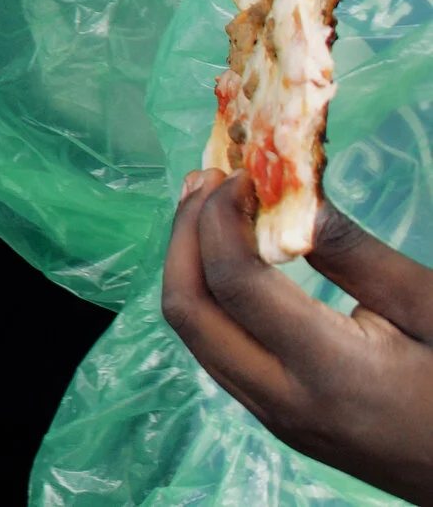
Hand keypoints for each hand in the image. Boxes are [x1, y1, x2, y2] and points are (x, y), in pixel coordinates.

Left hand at [163, 171, 432, 503]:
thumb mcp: (427, 307)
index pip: (235, 284)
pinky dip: (208, 298)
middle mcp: (284, 400)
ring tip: (207, 208)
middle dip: (185, 235)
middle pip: (190, 312)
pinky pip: (217, 353)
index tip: (236, 172)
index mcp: (328, 371)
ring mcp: (274, 418)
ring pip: (194, 336)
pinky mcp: (277, 421)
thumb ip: (354, 254)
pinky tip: (227, 260)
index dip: (220, 218)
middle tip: (205, 177)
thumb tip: (291, 196)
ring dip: (187, 265)